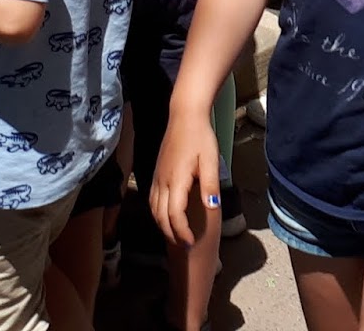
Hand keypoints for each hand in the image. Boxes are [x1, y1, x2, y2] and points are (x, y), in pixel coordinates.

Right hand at [148, 109, 219, 246]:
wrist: (185, 116)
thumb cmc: (201, 137)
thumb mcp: (211, 160)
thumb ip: (210, 185)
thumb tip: (211, 208)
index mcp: (176, 180)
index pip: (174, 215)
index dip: (181, 232)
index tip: (191, 243)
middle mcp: (162, 181)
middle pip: (161, 216)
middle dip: (171, 234)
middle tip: (185, 246)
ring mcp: (157, 177)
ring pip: (153, 209)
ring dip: (163, 226)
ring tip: (176, 236)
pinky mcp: (156, 173)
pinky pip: (152, 200)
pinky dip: (158, 214)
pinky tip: (166, 217)